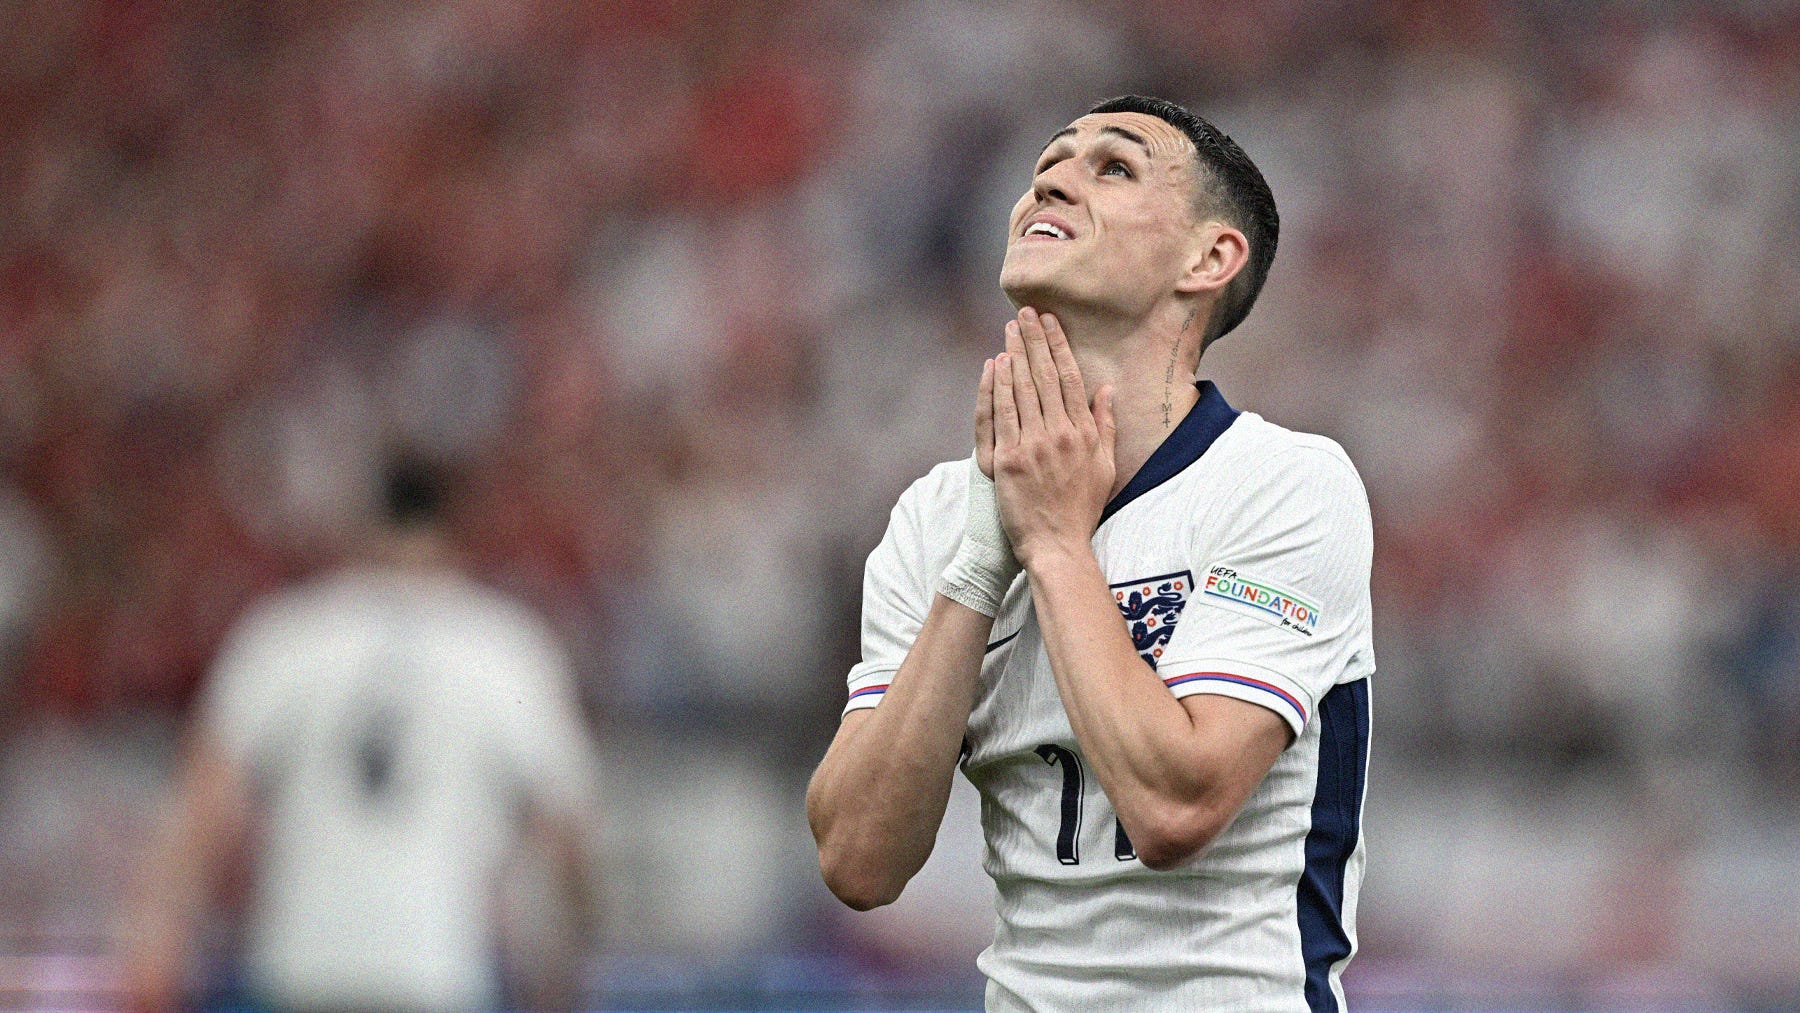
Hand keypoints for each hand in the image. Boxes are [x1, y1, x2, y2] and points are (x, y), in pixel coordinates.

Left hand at [992, 307, 1115, 566]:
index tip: (1050, 321)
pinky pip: (1001, 415)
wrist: (1056, 545)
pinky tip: (995, 365)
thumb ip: (1105, 425)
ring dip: (1015, 355)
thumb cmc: (1081, 509)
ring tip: (1010, 330)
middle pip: (1045, 376)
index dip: (1059, 346)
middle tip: (1025, 312)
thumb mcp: (1105, 466)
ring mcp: (1034, 446)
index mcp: (1084, 433)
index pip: (1070, 378)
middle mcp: (1061, 434)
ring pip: (1022, 390)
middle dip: (1035, 340)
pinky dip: (997, 387)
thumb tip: (1107, 390)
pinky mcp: (1010, 460)